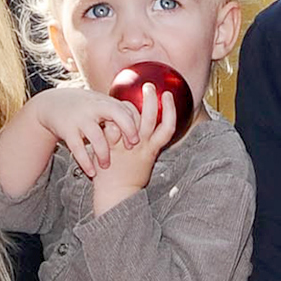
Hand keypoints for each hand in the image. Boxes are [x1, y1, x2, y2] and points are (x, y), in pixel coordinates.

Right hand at [33, 84, 140, 175]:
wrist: (53, 104)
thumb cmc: (85, 107)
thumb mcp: (101, 104)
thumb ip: (120, 113)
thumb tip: (145, 124)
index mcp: (105, 102)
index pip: (126, 110)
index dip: (133, 125)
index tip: (137, 140)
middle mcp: (94, 107)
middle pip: (116, 115)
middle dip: (127, 131)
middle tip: (131, 149)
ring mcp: (80, 118)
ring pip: (97, 137)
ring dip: (104, 154)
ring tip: (106, 166)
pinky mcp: (67, 130)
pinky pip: (78, 148)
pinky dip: (85, 162)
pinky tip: (91, 172)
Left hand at [89, 83, 178, 214]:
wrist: (116, 194)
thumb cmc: (130, 177)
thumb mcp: (145, 161)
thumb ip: (146, 145)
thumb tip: (147, 129)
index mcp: (152, 149)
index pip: (167, 127)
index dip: (170, 110)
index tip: (167, 95)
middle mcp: (141, 146)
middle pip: (150, 119)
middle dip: (151, 100)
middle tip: (149, 86)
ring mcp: (125, 146)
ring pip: (131, 121)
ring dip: (131, 104)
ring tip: (123, 94)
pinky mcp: (110, 148)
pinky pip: (111, 128)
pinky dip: (111, 118)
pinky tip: (110, 109)